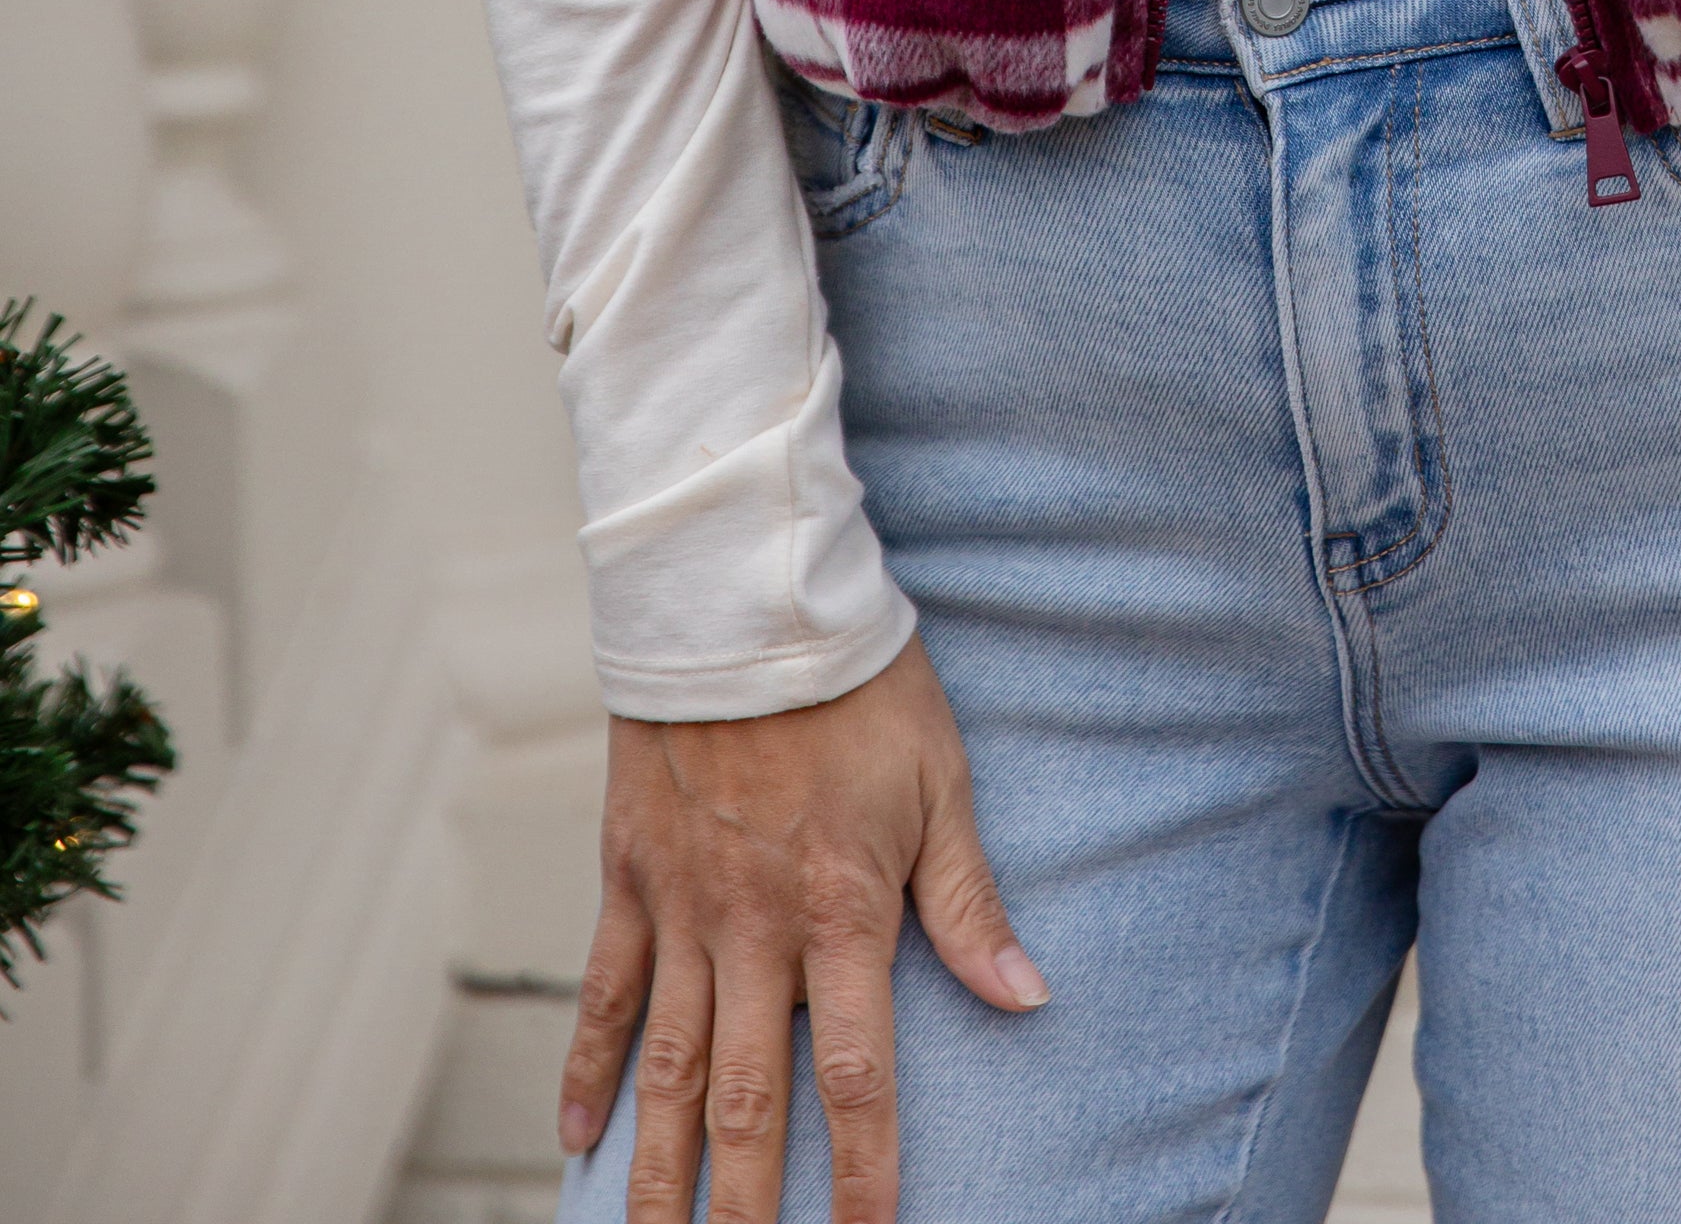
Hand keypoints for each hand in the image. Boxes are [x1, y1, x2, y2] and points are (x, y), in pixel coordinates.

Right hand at [561, 630, 1045, 1223]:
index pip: (855, 1074)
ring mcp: (681, 909)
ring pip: (663, 1070)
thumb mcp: (940, 780)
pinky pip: (602, 992)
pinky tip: (577, 1140)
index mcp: (840, 910)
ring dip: (658, 1172)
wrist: (744, 595)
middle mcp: (753, 929)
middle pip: (746, 1102)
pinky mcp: (629, 878)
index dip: (866, 1172)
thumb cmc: (858, 681)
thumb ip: (969, 900)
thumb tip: (1026, 994)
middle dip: (748, 1209)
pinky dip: (586, 1071)